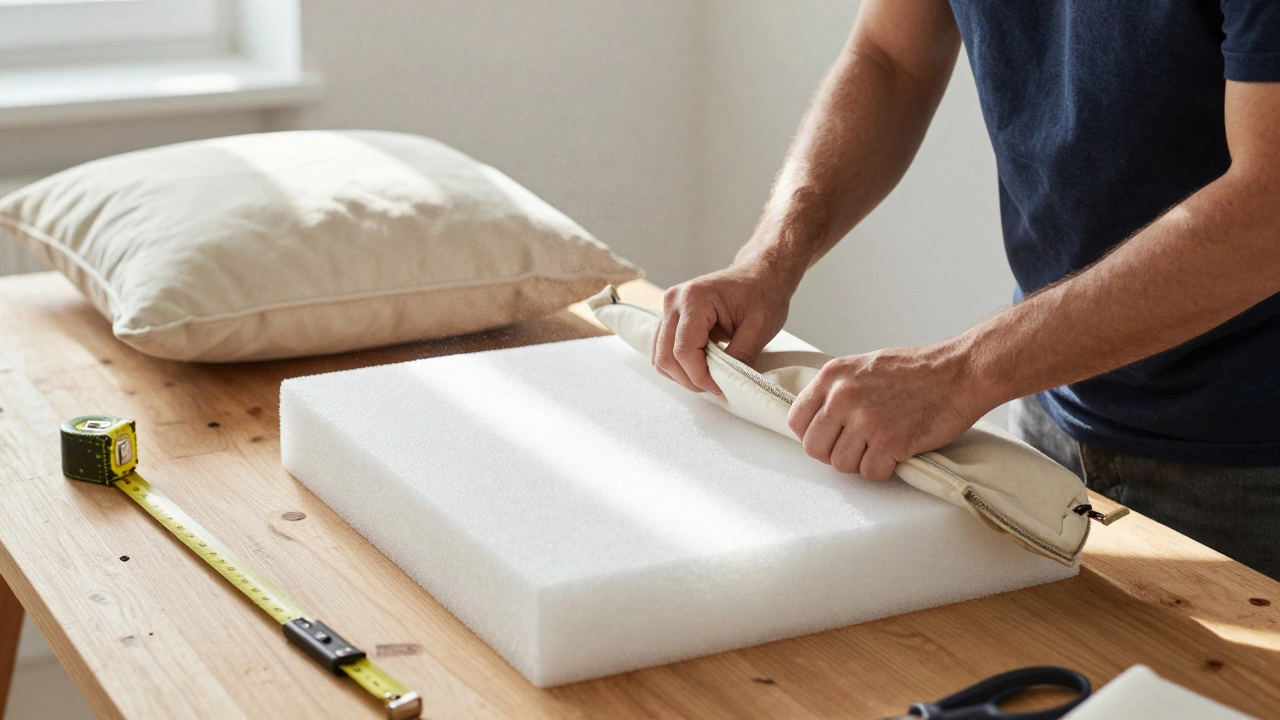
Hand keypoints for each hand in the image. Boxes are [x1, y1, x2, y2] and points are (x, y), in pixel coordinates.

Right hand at [653, 262, 795, 393]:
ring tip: (709, 377)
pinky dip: (678, 365)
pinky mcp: (670, 316)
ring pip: (660, 356)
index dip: (699, 376)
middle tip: (715, 387)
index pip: (684, 350)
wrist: (758, 274)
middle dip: (689, 379)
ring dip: (682, 374)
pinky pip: (663, 349)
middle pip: (666, 356)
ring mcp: (668, 308)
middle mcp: (674, 301)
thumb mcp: (759, 327)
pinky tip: (700, 367)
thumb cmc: (762, 293)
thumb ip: (740, 357)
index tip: (720, 387)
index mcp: (695, 298)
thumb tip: (725, 384)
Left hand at [787, 341, 997, 480]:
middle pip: (813, 448)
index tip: (829, 437)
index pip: (796, 420)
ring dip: (860, 463)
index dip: (812, 435)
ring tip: (880, 447)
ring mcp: (865, 420)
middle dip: (833, 454)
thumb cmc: (917, 370)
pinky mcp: (889, 442)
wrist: (960, 372)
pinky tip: (896, 453)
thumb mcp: (863, 367)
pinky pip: (870, 473)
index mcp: (832, 376)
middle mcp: (843, 397)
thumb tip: (817, 419)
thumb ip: (837, 390)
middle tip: (856, 448)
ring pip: (840, 465)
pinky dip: (883, 470)